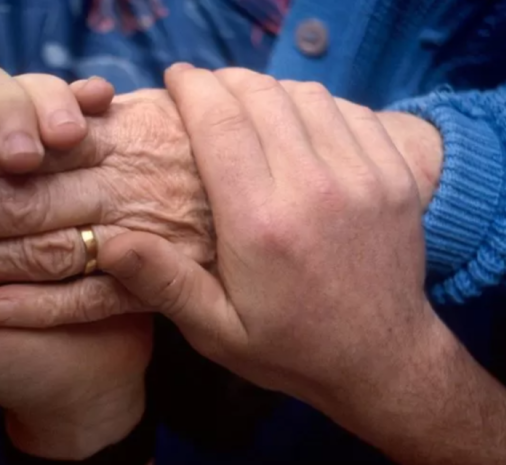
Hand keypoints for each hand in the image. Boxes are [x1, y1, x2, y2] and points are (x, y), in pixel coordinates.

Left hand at [0, 65, 151, 459]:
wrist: (86, 380)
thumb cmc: (3, 363)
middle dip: (3, 112)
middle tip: (25, 152)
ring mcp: (45, 168)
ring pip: (39, 102)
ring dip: (50, 104)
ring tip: (69, 132)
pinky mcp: (92, 174)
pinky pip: (94, 128)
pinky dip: (92, 108)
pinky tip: (101, 101)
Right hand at [97, 65, 439, 417]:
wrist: (383, 361)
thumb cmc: (291, 348)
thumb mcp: (217, 332)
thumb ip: (165, 282)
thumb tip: (109, 240)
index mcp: (261, 223)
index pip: (220, 123)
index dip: (192, 87)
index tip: (175, 77)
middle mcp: (314, 188)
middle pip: (262, 96)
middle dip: (225, 80)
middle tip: (206, 88)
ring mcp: (365, 177)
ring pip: (308, 95)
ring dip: (271, 89)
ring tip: (249, 103)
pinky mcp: (397, 176)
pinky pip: (352, 112)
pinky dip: (319, 104)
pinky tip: (301, 123)